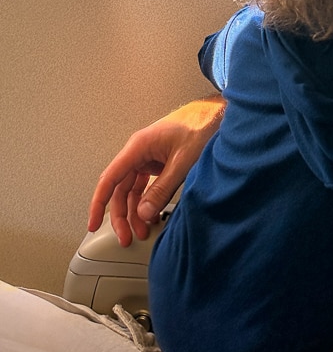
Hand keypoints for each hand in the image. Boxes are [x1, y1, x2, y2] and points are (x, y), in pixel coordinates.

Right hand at [87, 95, 224, 245]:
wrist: (219, 115)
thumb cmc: (202, 126)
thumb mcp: (183, 162)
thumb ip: (162, 189)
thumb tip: (143, 213)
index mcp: (139, 146)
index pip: (110, 179)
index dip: (99, 203)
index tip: (93, 223)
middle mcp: (139, 151)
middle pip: (120, 188)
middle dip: (121, 215)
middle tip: (126, 237)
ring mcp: (149, 156)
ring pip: (132, 189)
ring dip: (134, 211)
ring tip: (141, 232)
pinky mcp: (160, 161)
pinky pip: (146, 185)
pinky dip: (147, 202)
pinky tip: (151, 216)